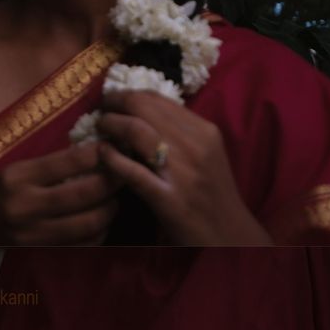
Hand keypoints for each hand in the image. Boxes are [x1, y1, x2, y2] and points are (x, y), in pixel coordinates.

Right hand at [0, 141, 121, 244]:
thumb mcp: (12, 171)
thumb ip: (48, 166)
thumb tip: (93, 153)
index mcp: (16, 178)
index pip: (68, 162)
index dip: (99, 153)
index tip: (114, 146)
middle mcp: (24, 207)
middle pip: (85, 193)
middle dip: (113, 180)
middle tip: (127, 170)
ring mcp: (33, 236)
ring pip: (88, 223)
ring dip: (111, 208)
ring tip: (118, 196)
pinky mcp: (39, 254)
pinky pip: (82, 245)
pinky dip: (99, 232)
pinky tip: (103, 220)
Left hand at [96, 91, 272, 246]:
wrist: (229, 234)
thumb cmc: (214, 195)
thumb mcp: (207, 155)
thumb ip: (183, 134)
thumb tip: (146, 115)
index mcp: (204, 130)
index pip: (157, 98)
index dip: (128, 94)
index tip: (114, 101)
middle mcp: (194, 145)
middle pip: (143, 107)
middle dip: (114, 104)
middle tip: (101, 111)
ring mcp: (181, 171)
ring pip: (136, 131)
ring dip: (111, 125)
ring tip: (100, 128)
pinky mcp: (168, 198)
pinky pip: (132, 172)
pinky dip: (112, 158)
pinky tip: (103, 154)